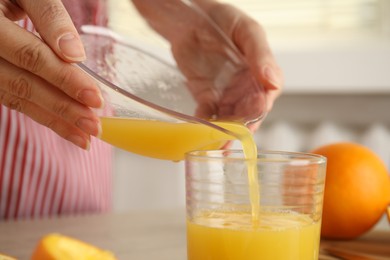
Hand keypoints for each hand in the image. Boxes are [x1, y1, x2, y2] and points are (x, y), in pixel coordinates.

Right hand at [0, 0, 102, 148]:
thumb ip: (49, 17)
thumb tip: (74, 54)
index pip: (31, 55)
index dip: (64, 77)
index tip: (94, 97)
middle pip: (24, 84)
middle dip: (63, 107)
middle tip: (94, 125)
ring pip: (18, 98)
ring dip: (54, 120)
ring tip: (85, 136)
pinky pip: (13, 100)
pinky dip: (41, 115)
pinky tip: (65, 127)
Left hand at [132, 0, 282, 131]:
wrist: (191, 17)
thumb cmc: (224, 19)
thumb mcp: (247, 32)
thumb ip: (260, 55)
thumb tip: (273, 82)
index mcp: (261, 75)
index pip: (265, 98)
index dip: (258, 109)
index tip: (252, 115)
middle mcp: (245, 89)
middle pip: (246, 115)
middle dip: (239, 128)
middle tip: (230, 138)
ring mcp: (225, 95)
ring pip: (228, 119)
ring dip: (222, 132)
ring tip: (215, 142)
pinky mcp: (205, 97)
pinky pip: (206, 115)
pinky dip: (203, 124)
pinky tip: (199, 131)